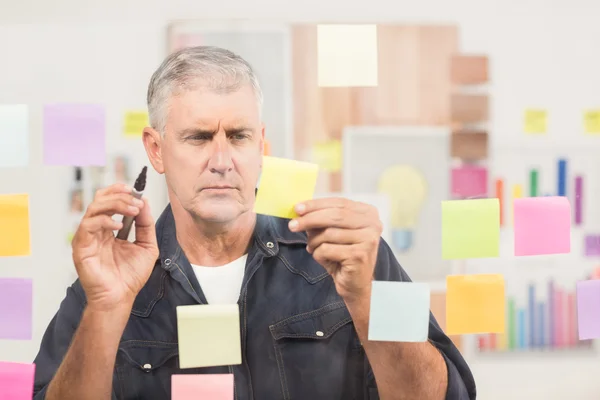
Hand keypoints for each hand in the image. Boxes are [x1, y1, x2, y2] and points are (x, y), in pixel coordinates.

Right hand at [72, 183, 158, 311]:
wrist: (121, 297)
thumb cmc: (131, 276)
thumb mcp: (147, 246)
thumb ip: (146, 225)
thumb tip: (145, 202)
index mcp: (109, 228)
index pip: (109, 201)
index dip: (120, 191)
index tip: (136, 189)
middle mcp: (96, 230)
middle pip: (101, 199)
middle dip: (120, 196)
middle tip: (137, 201)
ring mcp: (87, 237)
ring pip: (94, 207)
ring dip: (116, 204)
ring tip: (133, 210)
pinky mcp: (81, 246)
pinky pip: (88, 225)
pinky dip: (105, 220)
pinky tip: (120, 226)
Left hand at [288, 198, 382, 300]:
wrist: (354, 284)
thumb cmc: (342, 255)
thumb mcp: (332, 232)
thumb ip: (321, 219)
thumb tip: (300, 210)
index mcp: (368, 213)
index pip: (339, 202)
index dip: (316, 204)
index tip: (297, 208)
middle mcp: (373, 224)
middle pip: (334, 215)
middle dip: (309, 219)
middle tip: (292, 225)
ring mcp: (369, 240)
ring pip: (329, 233)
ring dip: (314, 242)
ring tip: (313, 248)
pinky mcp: (360, 255)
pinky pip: (328, 249)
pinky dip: (319, 255)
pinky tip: (324, 259)